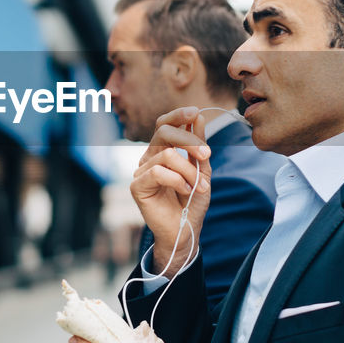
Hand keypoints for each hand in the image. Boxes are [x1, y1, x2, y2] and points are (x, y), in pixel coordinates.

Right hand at [131, 107, 211, 276]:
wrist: (185, 230)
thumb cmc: (192, 201)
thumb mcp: (202, 170)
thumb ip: (198, 145)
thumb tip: (198, 117)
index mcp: (162, 150)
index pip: (164, 124)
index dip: (178, 115)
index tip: (195, 113)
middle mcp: (149, 157)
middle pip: (163, 132)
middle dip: (189, 140)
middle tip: (206, 156)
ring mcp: (141, 171)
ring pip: (167, 155)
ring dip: (189, 170)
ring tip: (198, 186)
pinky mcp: (137, 186)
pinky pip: (158, 172)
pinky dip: (178, 181)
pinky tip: (185, 191)